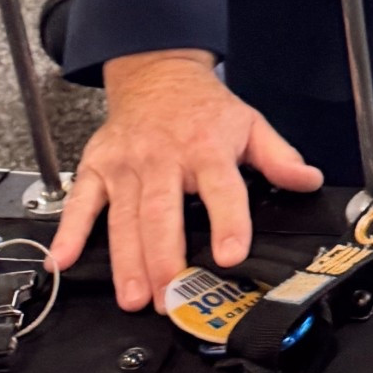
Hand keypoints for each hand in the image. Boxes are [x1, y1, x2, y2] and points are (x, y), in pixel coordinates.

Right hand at [48, 49, 323, 311]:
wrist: (157, 74)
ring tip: (134, 297)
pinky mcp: (97, 167)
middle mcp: (164, 158)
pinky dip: (70, 232)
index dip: (228, 222)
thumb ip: (278, 157)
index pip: (222, 188)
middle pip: (162, 213)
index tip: (229, 255)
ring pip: (125, 218)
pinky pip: (81, 202)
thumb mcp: (250, 124)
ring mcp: (127, 164)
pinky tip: (63, 260)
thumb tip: (308, 181)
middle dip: (164, 259)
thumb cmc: (205, 108)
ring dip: (126, 261)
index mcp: (207, 148)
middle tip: (169, 298)